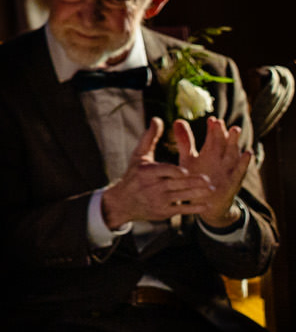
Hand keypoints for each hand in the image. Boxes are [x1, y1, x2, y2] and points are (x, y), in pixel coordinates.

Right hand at [99, 118, 218, 226]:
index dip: (174, 172)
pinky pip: (181, 210)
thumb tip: (157, 119)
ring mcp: (157, 201)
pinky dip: (194, 208)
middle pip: (175, 185)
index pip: (162, 171)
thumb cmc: (133, 175)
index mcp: (146, 172)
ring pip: (180, 197)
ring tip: (210, 190)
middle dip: (192, 183)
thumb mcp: (139, 156)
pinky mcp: (162, 212)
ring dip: (196, 194)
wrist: (122, 202)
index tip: (185, 171)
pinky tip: (205, 205)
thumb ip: (150, 138)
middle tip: (208, 180)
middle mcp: (151, 187)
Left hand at [173, 117, 253, 227]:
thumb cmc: (196, 178)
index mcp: (210, 151)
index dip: (212, 128)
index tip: (211, 119)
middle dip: (221, 132)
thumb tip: (178, 120)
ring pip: (232, 153)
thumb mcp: (188, 159)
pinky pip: (240, 170)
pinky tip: (247, 153)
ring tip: (234, 130)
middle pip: (223, 142)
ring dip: (234, 142)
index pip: (212, 137)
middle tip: (219, 122)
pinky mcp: (232, 181)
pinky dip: (244, 162)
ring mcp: (228, 169)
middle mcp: (221, 157)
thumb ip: (184, 141)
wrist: (205, 202)